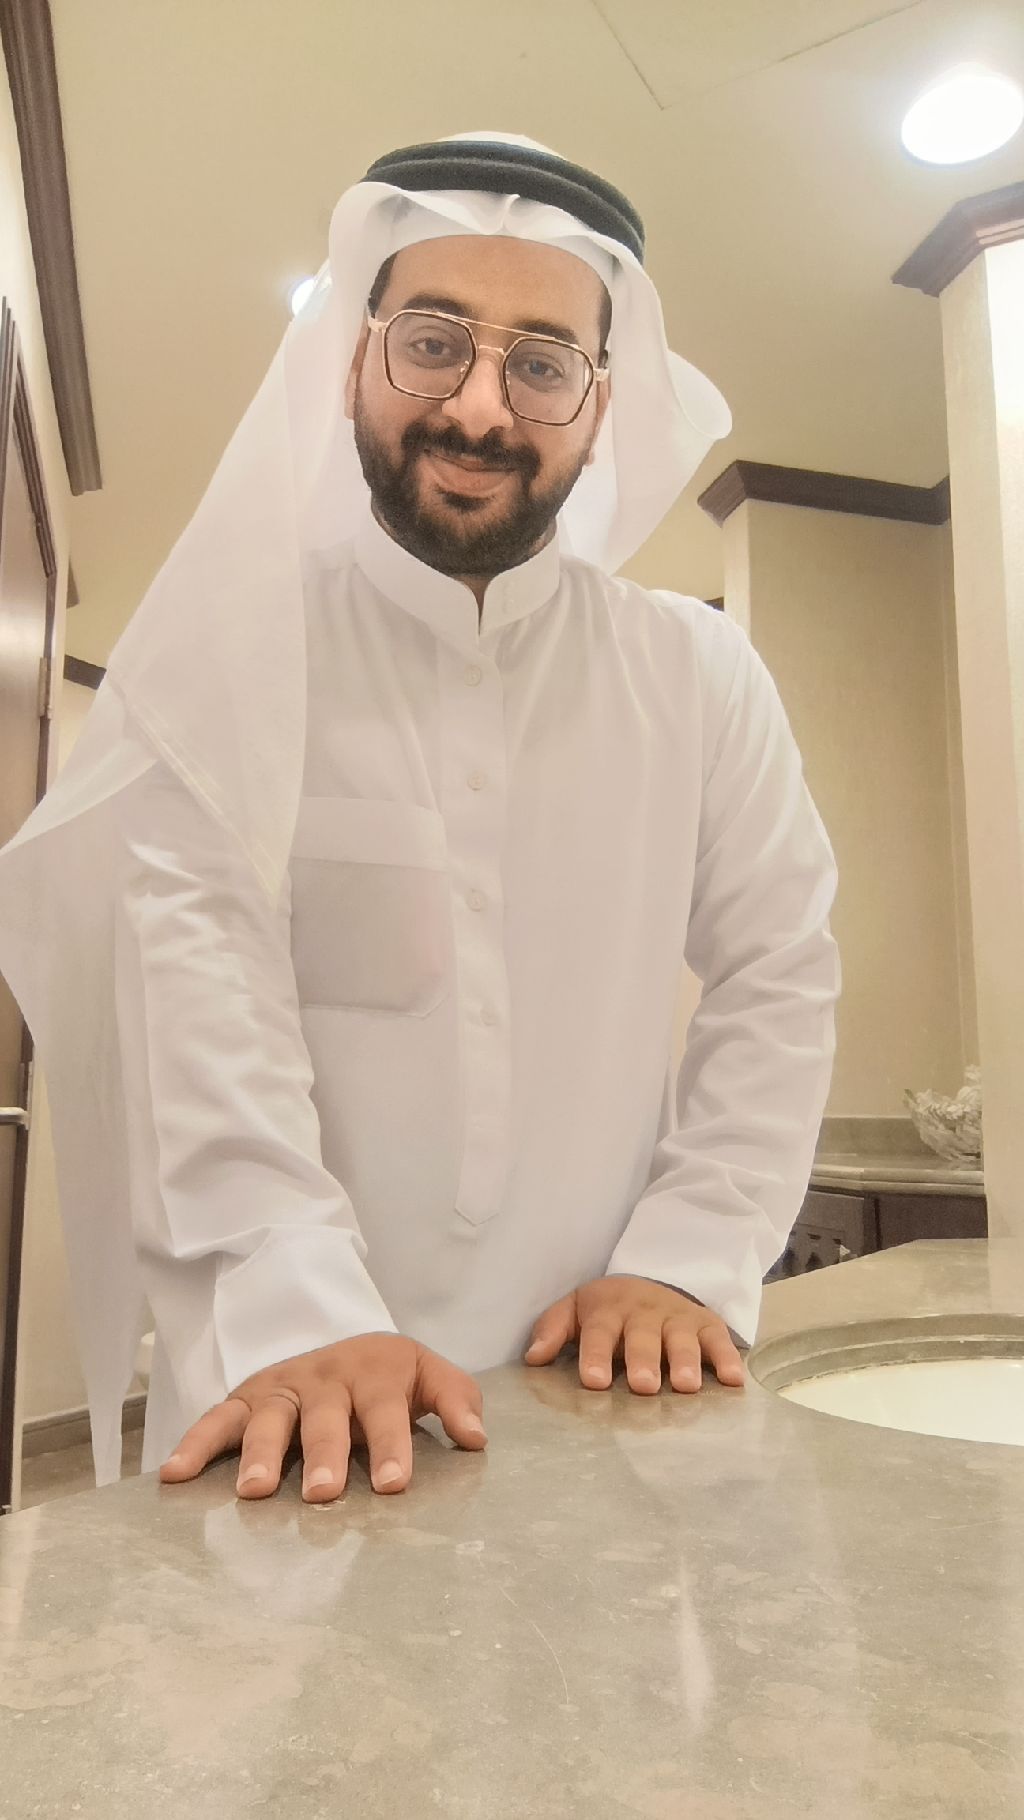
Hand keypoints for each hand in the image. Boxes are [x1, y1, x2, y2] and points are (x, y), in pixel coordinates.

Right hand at [159, 1333, 485, 1501]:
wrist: (337, 1334)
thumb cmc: (387, 1374)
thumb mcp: (428, 1374)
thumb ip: (456, 1401)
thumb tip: (477, 1438)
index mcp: (375, 1374)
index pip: (386, 1412)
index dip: (392, 1446)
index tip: (395, 1485)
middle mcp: (324, 1379)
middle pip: (324, 1418)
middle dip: (323, 1454)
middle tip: (322, 1492)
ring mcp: (281, 1387)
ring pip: (269, 1419)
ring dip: (261, 1453)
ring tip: (254, 1492)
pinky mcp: (245, 1397)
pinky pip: (216, 1419)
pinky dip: (195, 1444)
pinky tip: (175, 1474)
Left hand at [524, 1274, 744, 1394]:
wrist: (651, 1281)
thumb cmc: (608, 1309)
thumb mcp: (576, 1309)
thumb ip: (553, 1329)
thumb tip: (533, 1358)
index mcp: (608, 1308)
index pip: (599, 1332)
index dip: (596, 1354)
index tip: (594, 1380)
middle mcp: (644, 1311)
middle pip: (642, 1336)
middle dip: (643, 1359)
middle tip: (643, 1385)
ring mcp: (677, 1317)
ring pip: (681, 1338)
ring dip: (685, 1360)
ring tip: (685, 1386)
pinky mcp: (706, 1324)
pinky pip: (719, 1339)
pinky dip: (727, 1358)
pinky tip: (732, 1380)